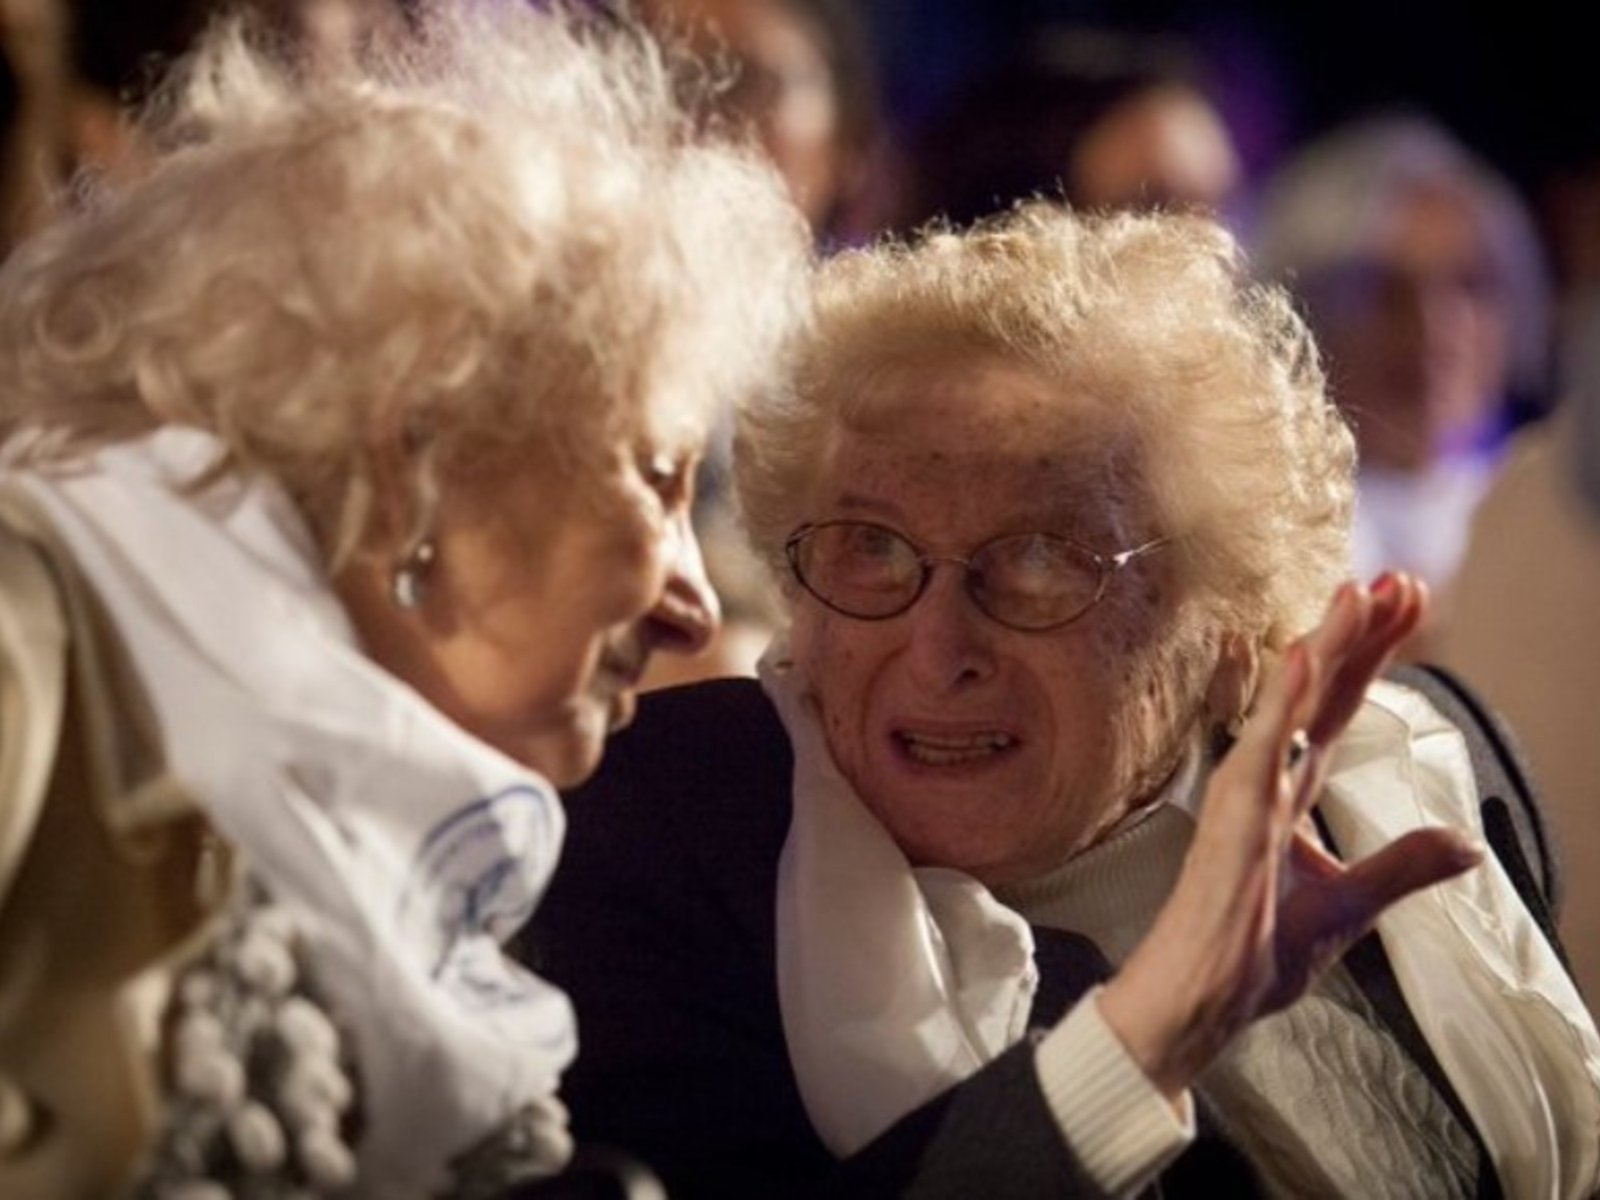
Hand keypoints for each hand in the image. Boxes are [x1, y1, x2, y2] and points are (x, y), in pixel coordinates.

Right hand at [1097, 574, 1483, 1096]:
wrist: (1198, 1002)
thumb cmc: (1250, 955)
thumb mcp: (1347, 907)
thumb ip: (1400, 867)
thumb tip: (1465, 841)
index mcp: (1292, 795)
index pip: (1338, 711)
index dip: (1371, 658)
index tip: (1404, 607)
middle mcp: (1268, 782)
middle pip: (1323, 693)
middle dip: (1362, 635)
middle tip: (1399, 581)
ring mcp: (1247, 795)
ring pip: (1291, 707)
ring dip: (1326, 648)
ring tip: (1358, 593)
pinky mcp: (1231, 821)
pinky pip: (1260, 749)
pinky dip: (1280, 703)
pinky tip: (1300, 659)